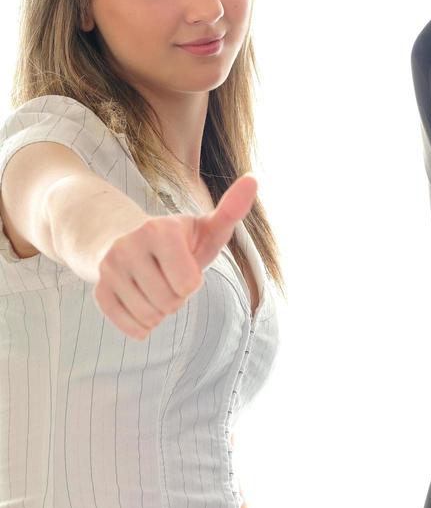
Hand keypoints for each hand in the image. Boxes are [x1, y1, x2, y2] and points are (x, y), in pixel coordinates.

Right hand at [93, 173, 257, 339]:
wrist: (124, 239)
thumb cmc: (178, 239)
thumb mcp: (205, 227)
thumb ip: (232, 209)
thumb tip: (254, 179)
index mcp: (159, 230)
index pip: (188, 285)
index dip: (192, 281)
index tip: (184, 263)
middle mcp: (128, 247)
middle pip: (169, 303)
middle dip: (176, 296)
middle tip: (168, 276)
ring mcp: (109, 269)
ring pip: (149, 317)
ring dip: (160, 310)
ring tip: (155, 285)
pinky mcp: (99, 291)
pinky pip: (132, 328)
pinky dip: (142, 324)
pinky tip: (140, 300)